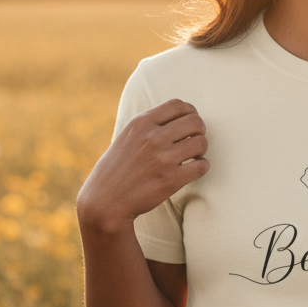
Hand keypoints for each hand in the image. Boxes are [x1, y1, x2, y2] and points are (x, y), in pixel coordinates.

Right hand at [77, 99, 208, 232]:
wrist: (105, 201)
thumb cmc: (117, 169)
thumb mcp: (127, 136)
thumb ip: (149, 124)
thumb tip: (178, 115)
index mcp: (141, 123)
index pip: (178, 105)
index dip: (190, 112)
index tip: (189, 122)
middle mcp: (152, 138)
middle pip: (195, 121)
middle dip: (199, 130)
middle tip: (194, 140)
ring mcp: (163, 158)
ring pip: (201, 143)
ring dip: (201, 149)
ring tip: (193, 156)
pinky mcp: (171, 179)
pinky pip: (202, 166)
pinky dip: (202, 167)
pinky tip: (192, 169)